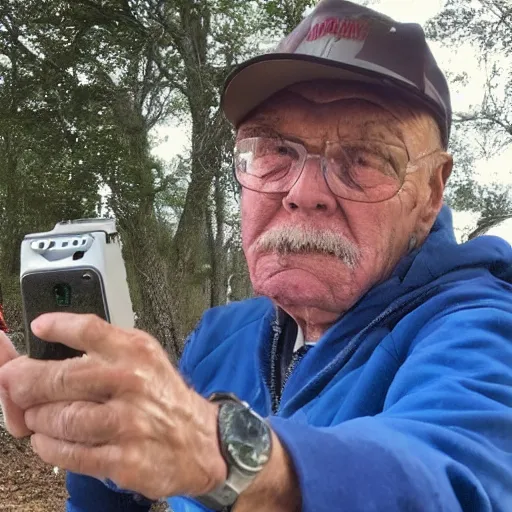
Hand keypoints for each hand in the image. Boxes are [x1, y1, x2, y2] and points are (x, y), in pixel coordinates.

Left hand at [0, 313, 226, 499]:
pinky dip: (49, 446)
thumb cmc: (162, 396)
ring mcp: (126, 423)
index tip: (38, 328)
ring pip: (55, 419)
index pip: (87, 330)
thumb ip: (103, 347)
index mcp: (136, 352)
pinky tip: (52, 439)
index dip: (56, 326)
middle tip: (14, 384)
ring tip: (40, 416)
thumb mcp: (143, 358)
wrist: (201, 440)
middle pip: (56, 378)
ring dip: (37, 419)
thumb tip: (48, 336)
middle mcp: (131, 382)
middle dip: (22, 383)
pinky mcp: (123, 459)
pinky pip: (66, 453)